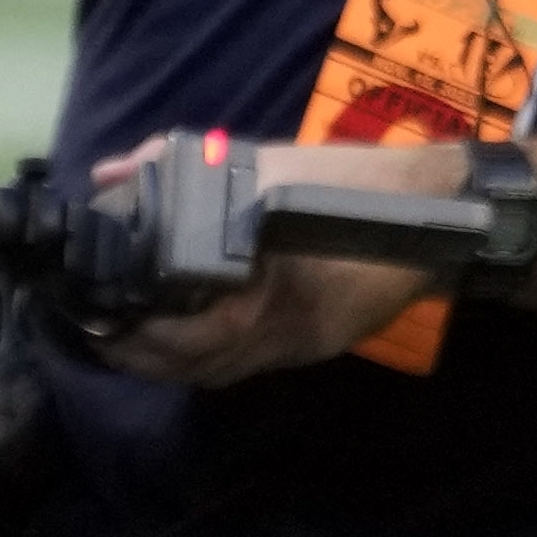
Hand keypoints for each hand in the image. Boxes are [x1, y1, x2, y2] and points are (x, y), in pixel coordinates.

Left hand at [84, 135, 437, 386]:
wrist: (439, 214)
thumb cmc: (351, 184)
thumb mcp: (267, 162)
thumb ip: (182, 164)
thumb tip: (112, 173)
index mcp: (272, 291)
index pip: (192, 337)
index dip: (139, 336)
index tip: (97, 318)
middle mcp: (284, 332)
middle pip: (199, 367)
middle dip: (143, 357)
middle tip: (98, 332)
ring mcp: (302, 346)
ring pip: (221, 374)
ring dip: (169, 363)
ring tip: (125, 337)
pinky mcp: (314, 345)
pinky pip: (245, 365)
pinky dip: (204, 358)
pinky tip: (179, 337)